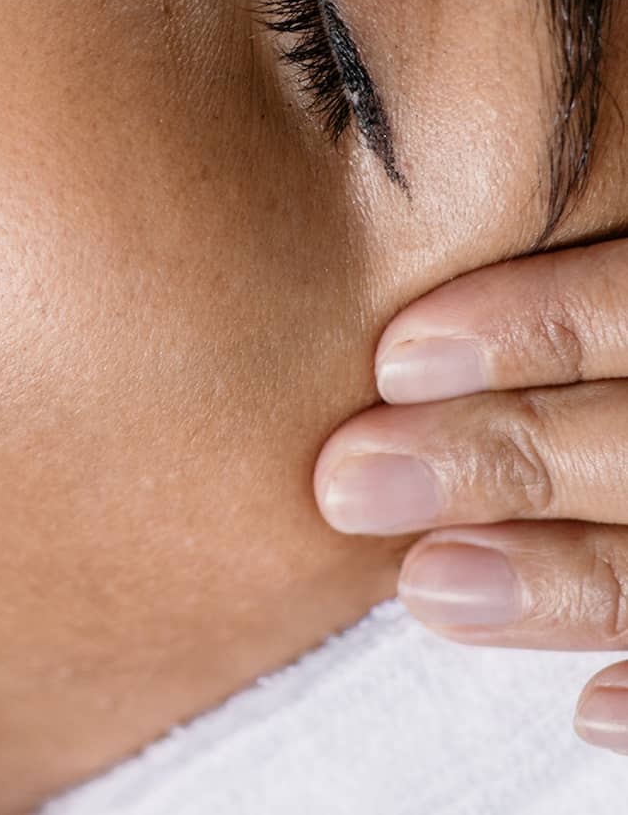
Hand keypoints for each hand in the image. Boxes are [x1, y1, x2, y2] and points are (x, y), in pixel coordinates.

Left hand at [314, 242, 627, 752]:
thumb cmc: (576, 285)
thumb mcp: (596, 241)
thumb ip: (542, 256)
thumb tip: (370, 232)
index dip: (535, 323)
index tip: (391, 358)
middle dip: (501, 457)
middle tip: (348, 484)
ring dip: (554, 580)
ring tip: (424, 589)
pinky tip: (583, 710)